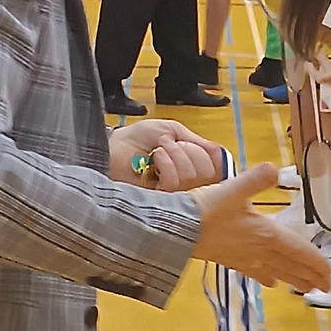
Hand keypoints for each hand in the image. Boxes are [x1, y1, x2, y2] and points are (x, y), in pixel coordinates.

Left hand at [109, 120, 225, 191]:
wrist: (114, 146)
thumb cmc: (135, 138)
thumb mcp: (172, 130)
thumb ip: (196, 141)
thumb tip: (216, 150)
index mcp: (189, 166)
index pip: (216, 169)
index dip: (208, 155)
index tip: (193, 145)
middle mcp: (184, 182)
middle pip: (208, 172)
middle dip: (190, 151)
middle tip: (170, 144)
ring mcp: (172, 193)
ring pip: (192, 176)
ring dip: (176, 155)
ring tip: (159, 150)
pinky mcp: (159, 200)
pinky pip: (176, 183)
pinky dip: (167, 164)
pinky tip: (155, 159)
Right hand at [191, 165, 330, 291]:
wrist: (177, 230)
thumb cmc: (207, 209)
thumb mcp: (234, 188)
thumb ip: (257, 178)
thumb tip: (274, 168)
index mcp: (268, 234)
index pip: (301, 252)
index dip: (317, 264)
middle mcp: (261, 251)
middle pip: (292, 267)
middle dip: (310, 277)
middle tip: (325, 287)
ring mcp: (246, 260)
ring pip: (277, 274)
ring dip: (294, 281)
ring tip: (306, 288)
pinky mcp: (231, 262)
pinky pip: (257, 274)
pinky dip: (268, 278)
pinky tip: (270, 282)